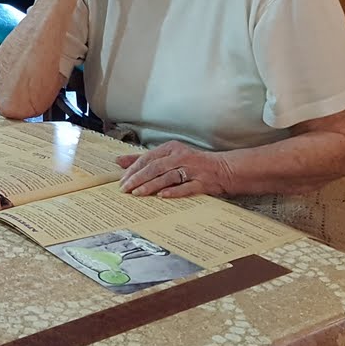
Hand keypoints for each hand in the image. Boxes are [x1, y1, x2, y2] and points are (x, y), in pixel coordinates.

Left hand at [116, 140, 232, 197]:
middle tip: (125, 189)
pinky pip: (185, 187)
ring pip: (167, 177)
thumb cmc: (193, 164)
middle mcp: (180, 157)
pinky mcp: (202, 182)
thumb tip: (120, 162)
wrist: (224, 169)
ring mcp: (192, 169)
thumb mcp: (169, 156)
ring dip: (151, 186)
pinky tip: (161, 196)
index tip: (121, 180)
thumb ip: (145, 159)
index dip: (133, 169)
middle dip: (137, 178)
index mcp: (171, 149)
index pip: (147, 158)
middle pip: (154, 167)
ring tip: (137, 193)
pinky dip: (173, 191)